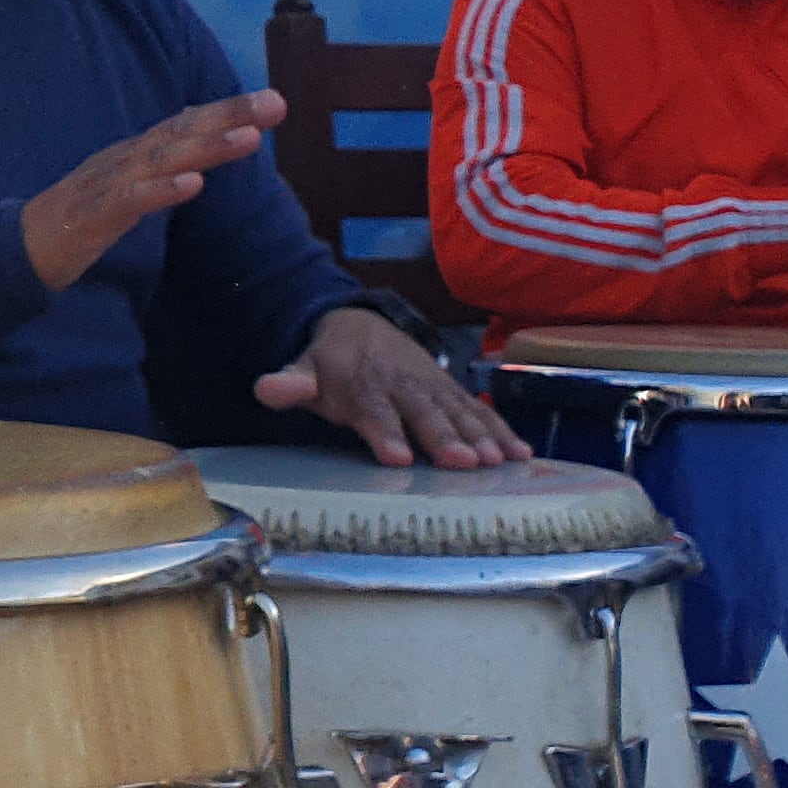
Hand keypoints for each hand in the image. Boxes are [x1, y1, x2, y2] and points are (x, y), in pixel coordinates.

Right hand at [19, 89, 283, 292]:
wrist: (20, 249)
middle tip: (275, 103)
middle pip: (182, 131)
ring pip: (163, 160)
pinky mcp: (92, 215)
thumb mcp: (129, 188)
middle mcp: (125, 159)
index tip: (273, 100)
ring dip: (206, 148)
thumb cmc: (81, 217)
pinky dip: (161, 190)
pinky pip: (131, 201)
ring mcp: (107, 184)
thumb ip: (162, 168)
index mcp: (135, 153)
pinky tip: (193, 185)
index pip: (187, 124)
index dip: (228, 111)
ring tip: (249, 139)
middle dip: (229, 116)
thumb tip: (202, 152)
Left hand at [258, 306, 528, 469]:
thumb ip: (291, 383)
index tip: (397, 457)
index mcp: (364, 385)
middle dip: (444, 438)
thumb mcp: (306, 370)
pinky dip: (503, 430)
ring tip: (499, 461)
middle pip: (424, 414)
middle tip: (464, 462)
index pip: (374, 411)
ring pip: (458, 412)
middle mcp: (403, 385)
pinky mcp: (454, 392)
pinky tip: (523, 455)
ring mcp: (433, 388)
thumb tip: (265, 387)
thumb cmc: (332, 365)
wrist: (361, 326)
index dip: (385, 433)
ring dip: (481, 436)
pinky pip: (480, 412)